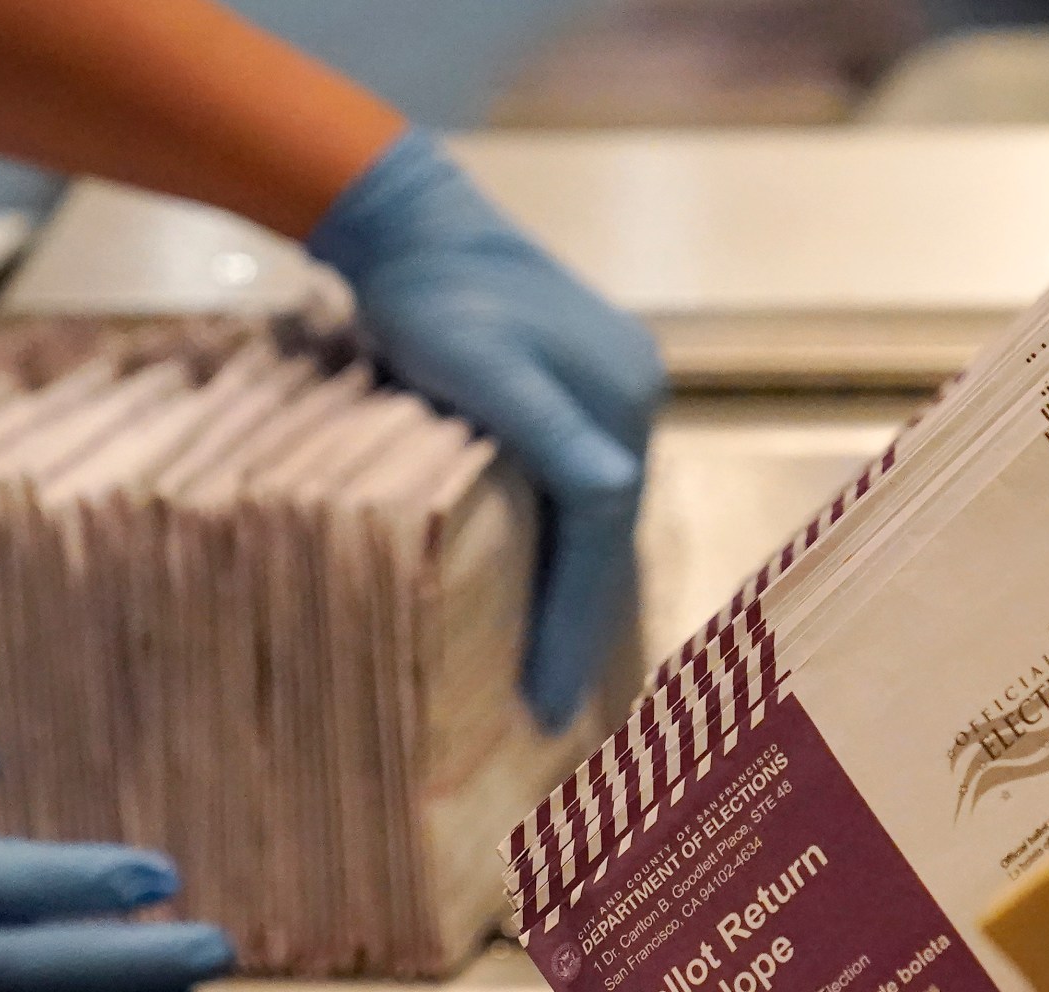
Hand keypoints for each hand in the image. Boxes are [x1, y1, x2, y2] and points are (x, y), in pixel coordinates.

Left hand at [309, 128, 664, 731]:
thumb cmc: (431, 301)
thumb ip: (544, 428)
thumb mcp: (481, 365)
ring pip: (596, 520)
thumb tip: (614, 489)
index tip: (543, 702)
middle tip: (549, 710)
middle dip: (580, 624)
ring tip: (549, 673)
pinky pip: (579, 491)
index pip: (601, 537)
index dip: (572, 625)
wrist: (414, 224)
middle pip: (606, 536)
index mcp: (620, 404)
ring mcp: (614, 394)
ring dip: (575, 593)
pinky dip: (565, 549)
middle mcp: (633, 402)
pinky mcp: (582, 389)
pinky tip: (545, 590)